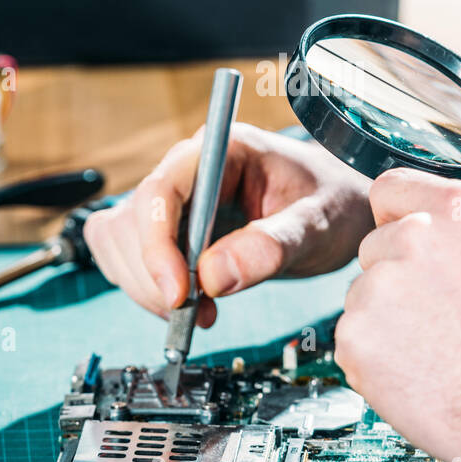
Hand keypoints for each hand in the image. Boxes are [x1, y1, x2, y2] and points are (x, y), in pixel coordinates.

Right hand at [84, 124, 372, 323]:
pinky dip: (147, 288)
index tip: (179, 295)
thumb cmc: (334, 203)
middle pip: (131, 221)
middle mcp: (188, 167)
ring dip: (148, 287)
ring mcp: (174, 197)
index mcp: (223, 149)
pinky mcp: (168, 226)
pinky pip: (127, 256)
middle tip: (199, 312)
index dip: (157, 245)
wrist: (341, 207)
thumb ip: (272, 245)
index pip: (162, 190)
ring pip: (119, 242)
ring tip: (202, 310)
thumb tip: (212, 277)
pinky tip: (190, 303)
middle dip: (155, 276)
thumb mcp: (319, 223)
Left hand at [336, 168, 460, 461]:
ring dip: (386, 321)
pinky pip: (353, 340)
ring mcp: (379, 286)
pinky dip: (375, 360)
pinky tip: (419, 374)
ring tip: (438, 350)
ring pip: (364, 297)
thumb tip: (438, 205)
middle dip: (396, 278)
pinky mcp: (355, 335)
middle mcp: (413, 237)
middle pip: (374, 248)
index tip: (408, 248)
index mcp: (457, 209)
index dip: (395, 219)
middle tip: (441, 318)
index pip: (389, 189)